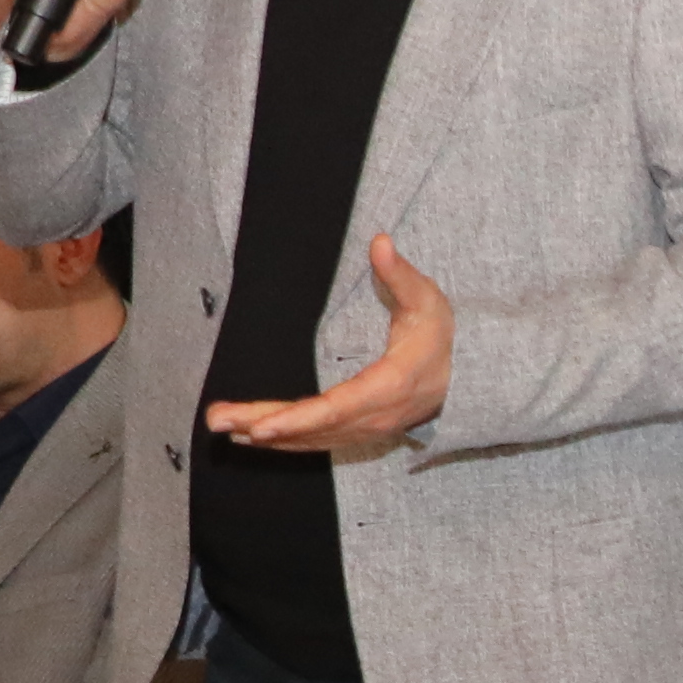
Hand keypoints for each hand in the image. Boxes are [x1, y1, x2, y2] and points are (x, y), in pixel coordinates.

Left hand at [208, 234, 455, 457]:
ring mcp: (365, 429)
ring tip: (222, 424)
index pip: (338, 407)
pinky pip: (315, 441)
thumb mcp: (426, 300)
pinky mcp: (356, 433)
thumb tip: (379, 241)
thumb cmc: (439, 336)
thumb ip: (400, 274)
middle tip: (219, 420)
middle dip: (263, 426)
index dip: (299, 419)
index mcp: (390, 385)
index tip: (263, 426)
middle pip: (313, 427)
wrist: (463, 378)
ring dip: (264, 434)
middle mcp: (374, 416)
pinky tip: (251, 436)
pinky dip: (283, 441)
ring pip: (310, 438)